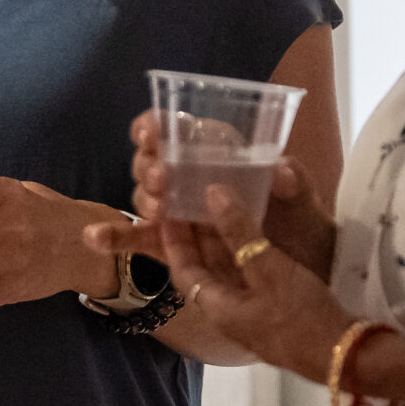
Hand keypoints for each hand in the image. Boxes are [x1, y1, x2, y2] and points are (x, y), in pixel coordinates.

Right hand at [89, 111, 338, 281]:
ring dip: (144, 199)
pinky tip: (92, 238)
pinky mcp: (175, 245)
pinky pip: (142, 238)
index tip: (153, 133)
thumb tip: (281, 170)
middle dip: (151, 165)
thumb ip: (297, 187)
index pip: (180, 128)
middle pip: (155, 161)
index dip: (159, 126)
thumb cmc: (308, 234)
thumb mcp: (309, 208)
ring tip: (157, 210)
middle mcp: (195, 178)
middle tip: (163, 178)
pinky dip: (116, 237)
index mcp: (222, 155)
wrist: (312, 280)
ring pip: (146, 197)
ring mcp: (183, 212)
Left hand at [156, 181, 356, 382]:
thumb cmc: (300, 315)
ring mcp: (254, 314)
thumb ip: (239, 230)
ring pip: (228, 271)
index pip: (182, 269)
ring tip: (222, 207)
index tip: (167, 210)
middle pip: (204, 269)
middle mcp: (230, 312)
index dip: (173, 239)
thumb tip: (212, 192)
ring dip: (223, 242)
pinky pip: (251, 276)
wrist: (345, 356)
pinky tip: (257, 234)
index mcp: (217, 307)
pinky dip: (246, 253)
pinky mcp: (276, 312)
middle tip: (194, 200)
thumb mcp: (268, 268)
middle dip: (198, 236)